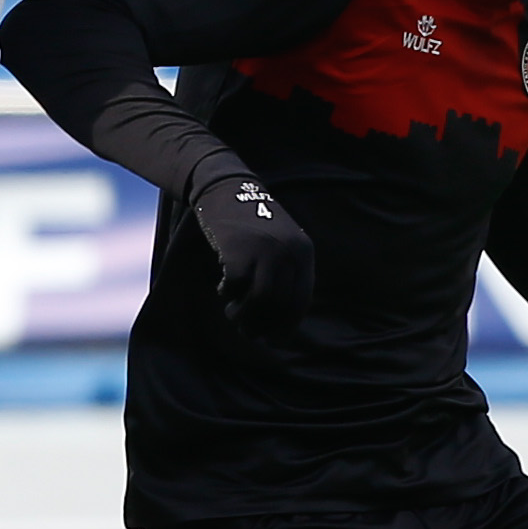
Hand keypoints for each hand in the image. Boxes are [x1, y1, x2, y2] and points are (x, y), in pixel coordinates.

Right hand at [189, 173, 314, 341]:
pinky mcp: (239, 252)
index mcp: (304, 252)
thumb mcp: (280, 242)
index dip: (287, 324)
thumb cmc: (252, 222)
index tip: (274, 339)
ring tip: (234, 314)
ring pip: (259, 301)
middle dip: (263, 325)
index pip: (301, 300)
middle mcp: (289, 252)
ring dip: (244, 315)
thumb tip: (277, 318)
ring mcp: (265, 252)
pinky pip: (235, 288)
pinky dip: (228, 294)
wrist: (226, 190)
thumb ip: (284, 272)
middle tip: (248, 332)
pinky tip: (223, 289)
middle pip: (279, 305)